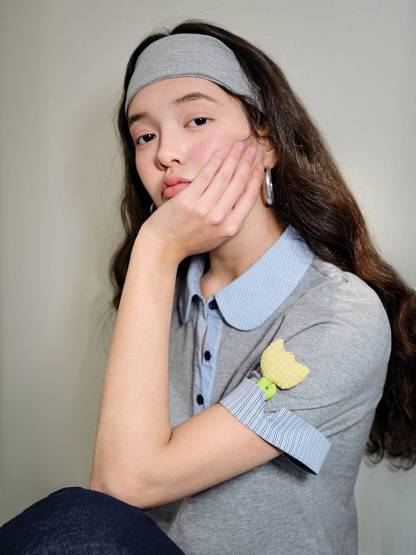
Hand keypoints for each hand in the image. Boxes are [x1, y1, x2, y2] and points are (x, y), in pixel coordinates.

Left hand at [139, 141, 264, 262]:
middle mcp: (220, 217)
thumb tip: (241, 198)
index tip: (260, 166)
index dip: (256, 178)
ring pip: (224, 176)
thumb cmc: (189, 241)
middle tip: (252, 150)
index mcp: (230, 227)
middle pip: (238, 183)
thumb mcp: (217, 237)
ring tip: (239, 146)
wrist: (164, 247)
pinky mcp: (189, 199)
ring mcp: (204, 208)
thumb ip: (230, 220)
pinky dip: (215, 161)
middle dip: (247, 163)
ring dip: (233, 157)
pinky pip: (206, 175)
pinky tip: (221, 152)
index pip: (248, 197)